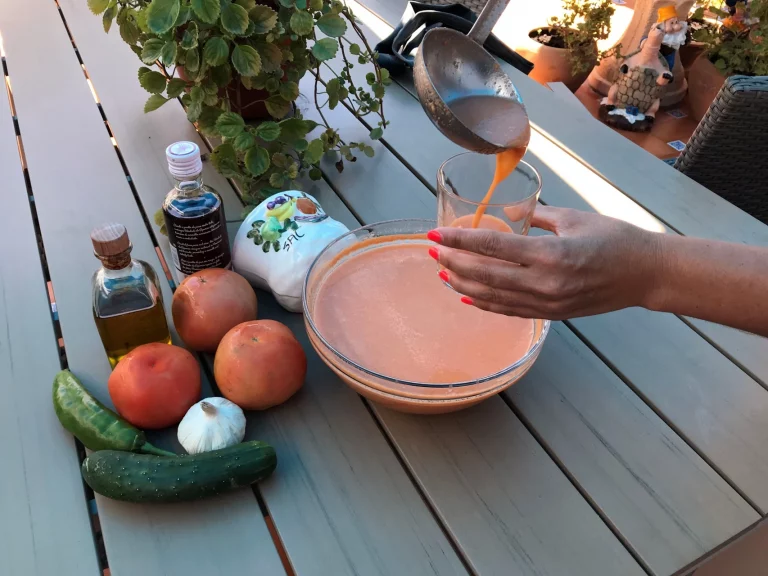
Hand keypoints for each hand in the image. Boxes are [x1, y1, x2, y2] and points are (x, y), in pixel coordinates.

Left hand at [429, 206, 662, 319]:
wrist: (646, 275)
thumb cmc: (615, 239)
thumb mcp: (574, 218)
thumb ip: (536, 216)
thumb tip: (507, 214)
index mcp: (550, 253)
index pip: (492, 246)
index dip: (459, 240)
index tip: (435, 235)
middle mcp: (544, 282)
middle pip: (485, 274)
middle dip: (452, 262)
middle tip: (431, 251)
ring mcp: (546, 303)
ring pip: (492, 296)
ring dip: (463, 284)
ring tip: (442, 272)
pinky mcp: (551, 315)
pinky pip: (509, 310)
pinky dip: (484, 303)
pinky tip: (466, 295)